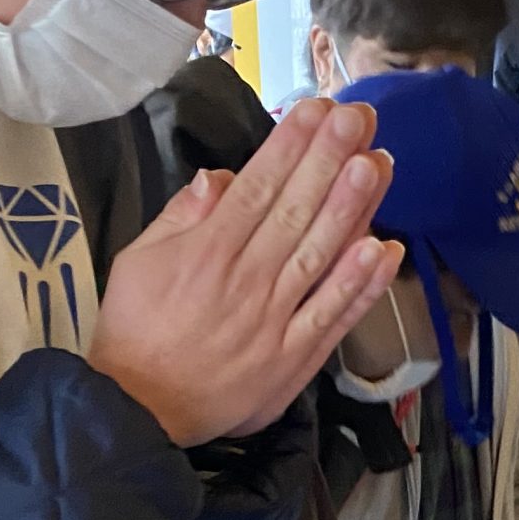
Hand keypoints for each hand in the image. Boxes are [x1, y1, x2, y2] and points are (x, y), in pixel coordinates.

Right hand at [92, 99, 404, 445]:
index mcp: (209, 251)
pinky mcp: (292, 359)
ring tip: (378, 164)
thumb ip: (179, 218)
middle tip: (360, 118)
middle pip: (297, 210)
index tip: (318, 108)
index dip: (292, 144)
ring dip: (353, 208)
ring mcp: (275, 320)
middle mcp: (247, 280)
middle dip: (330, 158)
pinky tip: (384, 250)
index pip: (258, 185)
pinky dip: (360, 286)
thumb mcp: (137, 262)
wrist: (137, 411)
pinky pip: (332, 317)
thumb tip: (216, 178)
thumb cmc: (135, 332)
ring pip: (321, 255)